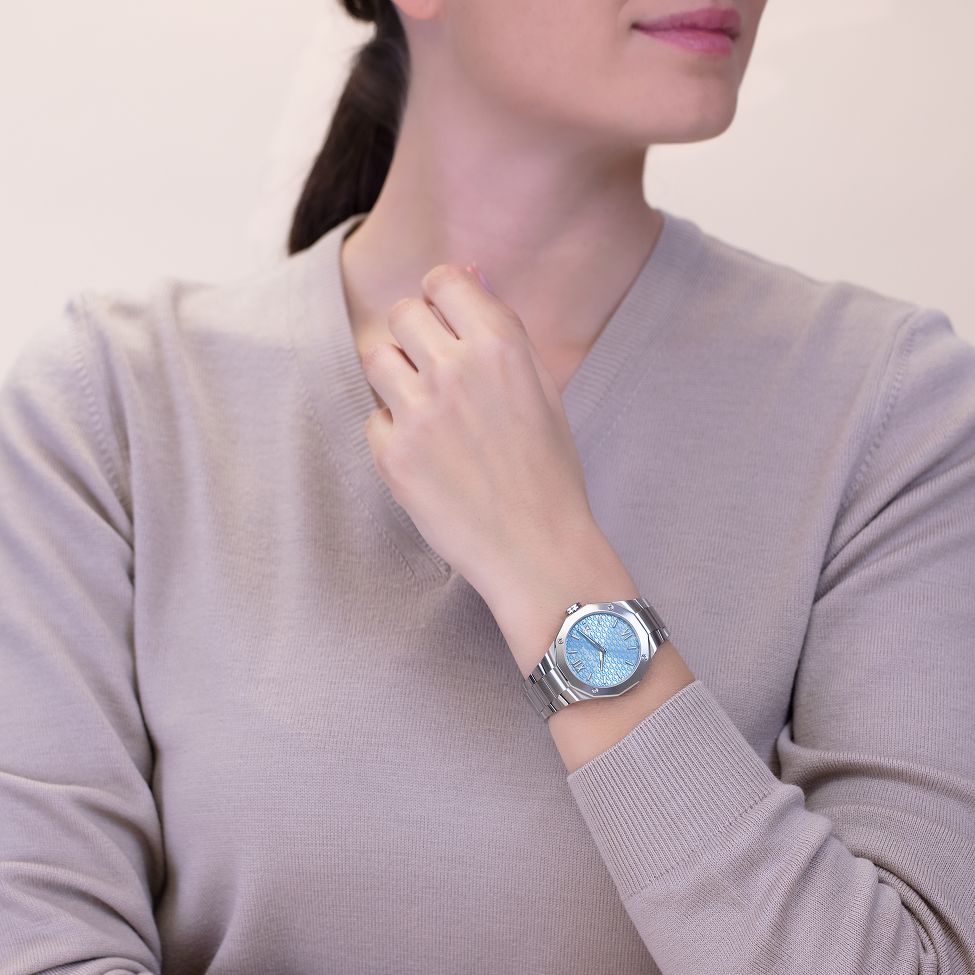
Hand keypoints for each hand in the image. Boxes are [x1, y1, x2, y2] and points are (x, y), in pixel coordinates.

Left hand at [361, 262, 595, 601]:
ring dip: (396, 374)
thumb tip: (467, 274)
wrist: (537, 548)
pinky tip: (427, 455)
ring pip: (375, 356)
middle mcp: (455, 370)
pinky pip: (375, 417)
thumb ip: (501, 329)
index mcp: (500, 346)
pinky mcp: (392, 455)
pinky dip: (394, 431)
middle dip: (415, 334)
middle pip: (401, 314)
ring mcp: (419, 413)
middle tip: (435, 369)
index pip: (442, 280)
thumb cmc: (547, 469)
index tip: (446, 322)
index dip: (441, 298)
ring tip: (425, 407)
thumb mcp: (541, 388)